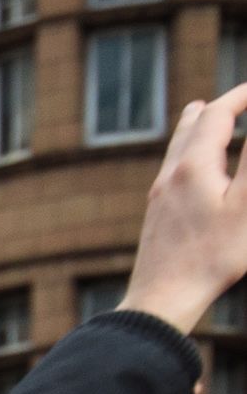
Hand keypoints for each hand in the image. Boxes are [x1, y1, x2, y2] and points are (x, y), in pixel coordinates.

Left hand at [121, 91, 246, 335]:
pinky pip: (172, 167)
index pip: (217, 114)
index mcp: (193, 166)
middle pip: (192, 125)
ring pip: (176, 146)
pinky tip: (190, 162)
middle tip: (239, 96)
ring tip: (202, 110)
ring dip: (195, 124)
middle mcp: (170, 175)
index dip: (241, 95)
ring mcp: (159, 194)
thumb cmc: (212, 255)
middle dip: (218, 106)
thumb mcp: (246, 204)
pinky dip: (186, 149)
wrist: (162, 298)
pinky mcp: (156, 212)